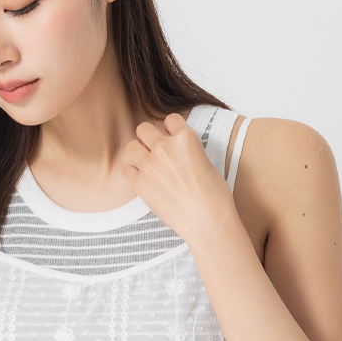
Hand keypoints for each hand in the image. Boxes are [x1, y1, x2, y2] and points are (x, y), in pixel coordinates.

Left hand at [122, 113, 237, 245]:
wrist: (208, 222)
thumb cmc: (215, 197)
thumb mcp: (208, 163)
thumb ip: (189, 152)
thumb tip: (180, 154)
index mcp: (186, 138)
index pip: (170, 119)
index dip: (170, 129)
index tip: (172, 139)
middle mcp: (165, 147)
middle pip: (143, 128)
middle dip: (148, 138)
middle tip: (155, 151)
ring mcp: (150, 165)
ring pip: (131, 146)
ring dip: (138, 153)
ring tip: (148, 166)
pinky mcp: (141, 184)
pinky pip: (126, 170)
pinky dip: (133, 174)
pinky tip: (143, 181)